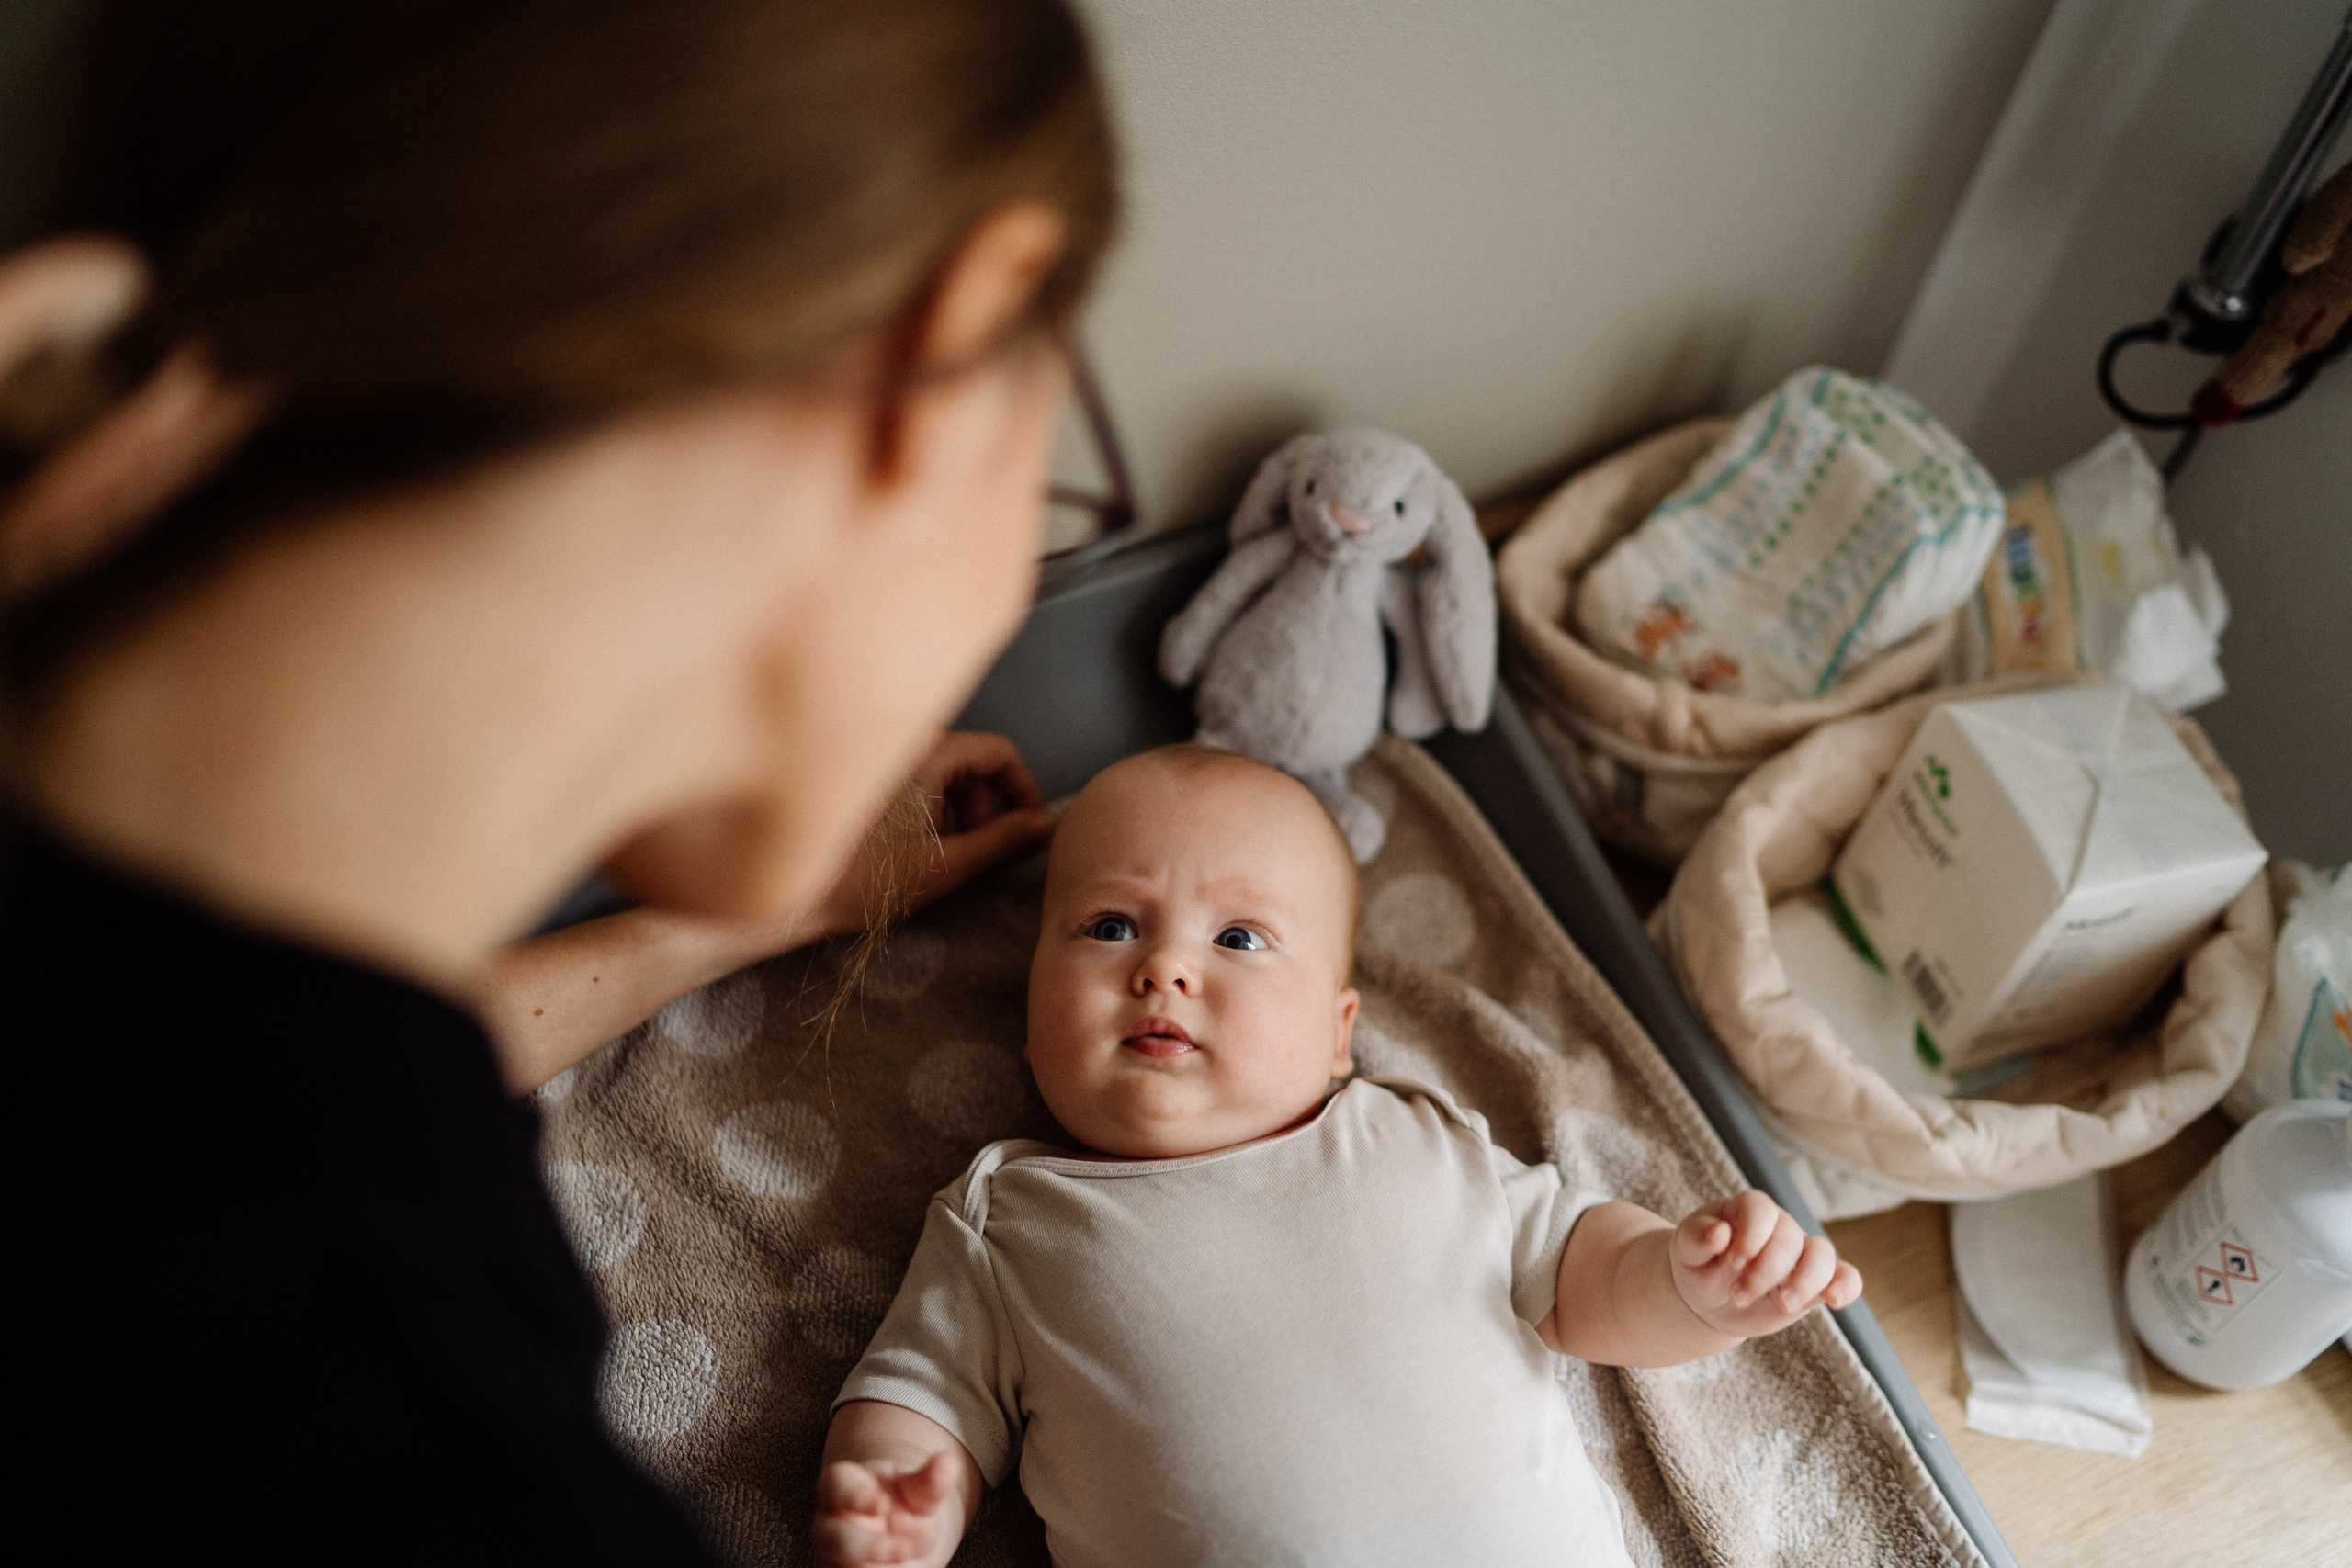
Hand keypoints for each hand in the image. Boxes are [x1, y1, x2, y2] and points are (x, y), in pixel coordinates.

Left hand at [812, 731, 1054, 938]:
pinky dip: (927, 816)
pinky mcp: (864, 781)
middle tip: (978, 856)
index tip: (1027, 827)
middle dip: (983, 811)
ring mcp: (881, 762)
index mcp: (926, 754)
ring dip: (954, 817)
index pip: (998, 752)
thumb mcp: (944, 865)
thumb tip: (1038, 826)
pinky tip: (910, 853)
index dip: (1021, 790)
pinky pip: (914, 786)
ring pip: (943, 778)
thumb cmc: (859, 881)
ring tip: (937, 860)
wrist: (791, 896)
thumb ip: (1000, 841)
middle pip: (970, 766)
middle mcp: (903, 747)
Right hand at [815, 1454, 963, 1565]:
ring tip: (904, 1563)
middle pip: (833, 1536)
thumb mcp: (918, 1491)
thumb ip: (930, 1480)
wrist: (906, 1539)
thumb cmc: (904, 1505)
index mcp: (844, 1488)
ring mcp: (835, 1558)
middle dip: (866, 1546)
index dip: (852, 1494)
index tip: (879, 1503)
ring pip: (839, 1566)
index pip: (835, 1484)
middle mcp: (832, 1524)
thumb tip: (948, 1462)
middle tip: (902, 1551)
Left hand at [1669, 1190, 1860, 1339]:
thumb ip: (1698, 1238)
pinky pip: (1845, 1277)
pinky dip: (1846, 1286)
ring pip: (1822, 1254)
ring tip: (1781, 1304)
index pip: (1760, 1209)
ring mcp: (1800, 1255)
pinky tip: (1834, 1300)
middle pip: (1789, 1237)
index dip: (1751, 1236)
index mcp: (1747, 1210)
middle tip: (1737, 1296)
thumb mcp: (1687, 1250)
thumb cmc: (1698, 1265)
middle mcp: (1780, 1227)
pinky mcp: (1815, 1283)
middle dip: (1765, 1271)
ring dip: (1804, 1281)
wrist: (1710, 1299)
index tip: (1733, 1263)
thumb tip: (1718, 1233)